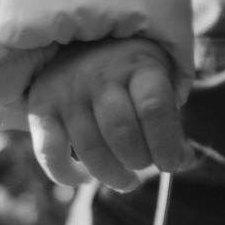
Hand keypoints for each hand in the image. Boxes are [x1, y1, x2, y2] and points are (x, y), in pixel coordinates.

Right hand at [24, 37, 196, 194]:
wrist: (82, 43)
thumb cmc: (132, 73)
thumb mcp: (159, 84)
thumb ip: (171, 123)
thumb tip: (183, 161)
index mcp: (137, 64)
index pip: (153, 107)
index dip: (165, 145)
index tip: (171, 163)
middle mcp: (99, 74)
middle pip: (121, 132)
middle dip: (139, 160)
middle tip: (143, 166)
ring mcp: (67, 90)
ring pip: (89, 148)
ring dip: (111, 175)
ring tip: (126, 180)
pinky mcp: (40, 107)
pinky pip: (49, 152)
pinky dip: (66, 174)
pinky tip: (84, 179)